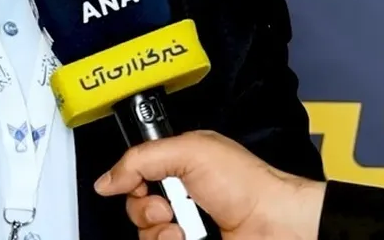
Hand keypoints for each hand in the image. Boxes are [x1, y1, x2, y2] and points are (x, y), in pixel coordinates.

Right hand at [93, 130, 325, 239]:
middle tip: (169, 207)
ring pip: (145, 235)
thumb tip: (107, 179)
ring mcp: (185, 227)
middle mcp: (179, 198)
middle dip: (145, 209)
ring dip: (158, 232)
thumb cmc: (247, 184)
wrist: (275, 225)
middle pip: (135, 208)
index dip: (131, 181)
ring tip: (182, 230)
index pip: (134, 175)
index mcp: (178, 166)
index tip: (140, 184)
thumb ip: (142, 159)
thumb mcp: (189, 152)